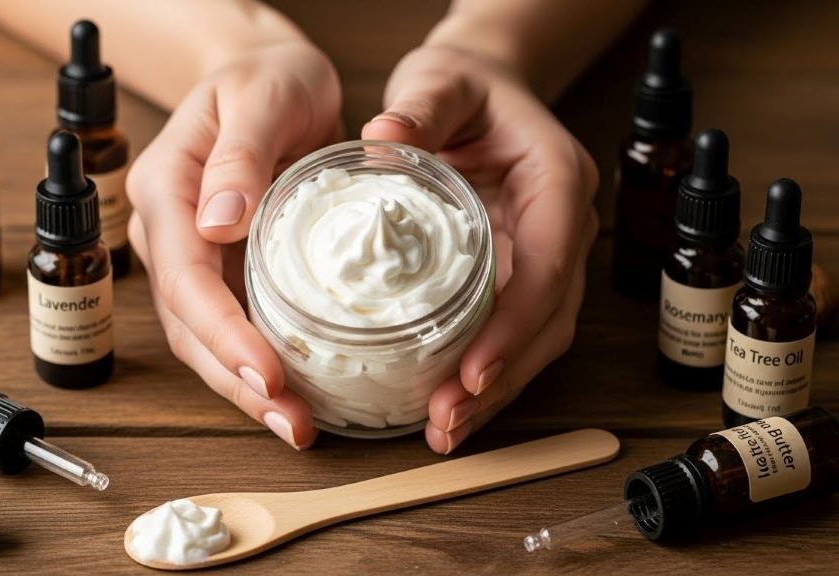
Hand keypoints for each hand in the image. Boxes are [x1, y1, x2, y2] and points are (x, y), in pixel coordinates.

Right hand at [126, 42, 341, 448]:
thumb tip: (220, 223)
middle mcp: (168, 232)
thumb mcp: (262, 97)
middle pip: (189, 325)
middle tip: (293, 422)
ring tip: (298, 424)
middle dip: (237, 379)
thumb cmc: (267, 78)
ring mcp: (191, 255)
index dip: (224, 332)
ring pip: (205, 338)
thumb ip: (239, 157)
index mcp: (167, 190)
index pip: (186, 277)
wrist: (270, 78)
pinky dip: (259, 363)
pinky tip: (294, 392)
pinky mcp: (222, 268)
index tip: (269, 374)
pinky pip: (233, 325)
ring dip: (247, 387)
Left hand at [362, 45, 598, 453]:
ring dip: (496, 391)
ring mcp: (548, 254)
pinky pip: (512, 331)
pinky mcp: (520, 272)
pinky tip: (449, 404)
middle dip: (503, 378)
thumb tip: (380, 138)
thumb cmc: (467, 85)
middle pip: (549, 320)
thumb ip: (419, 106)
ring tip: (445, 431)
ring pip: (538, 339)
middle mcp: (564, 226)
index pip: (549, 265)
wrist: (482, 89)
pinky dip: (485, 372)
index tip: (472, 371)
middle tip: (447, 422)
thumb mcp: (442, 80)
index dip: (514, 326)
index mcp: (557, 182)